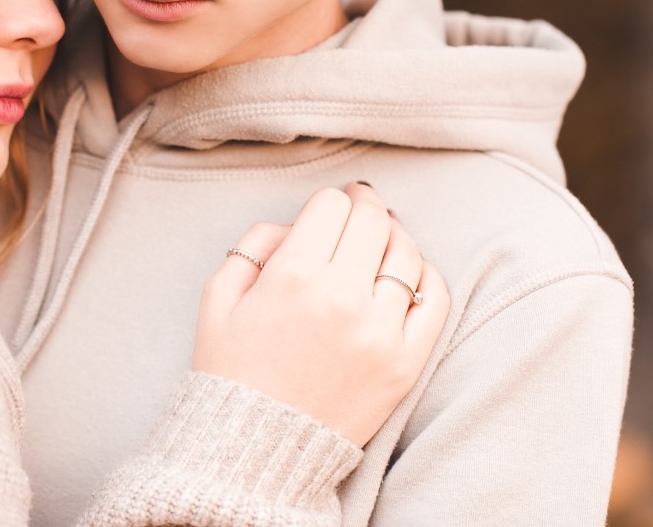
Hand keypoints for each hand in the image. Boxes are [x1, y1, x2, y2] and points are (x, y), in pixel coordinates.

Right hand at [192, 183, 448, 445]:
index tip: (329, 207)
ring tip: (380, 239)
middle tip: (360, 204)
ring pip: (406, 253)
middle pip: (372, 221)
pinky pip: (434, 300)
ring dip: (393, 237)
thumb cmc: (232, 371)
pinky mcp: (405, 363)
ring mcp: (379, 331)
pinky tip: (408, 273)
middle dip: (364, 205)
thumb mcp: (218, 298)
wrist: (256, 450)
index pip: (331, 205)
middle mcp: (341, 296)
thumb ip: (253, 246)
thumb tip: (295, 224)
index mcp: (292, 275)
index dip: (328, 201)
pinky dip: (425, 276)